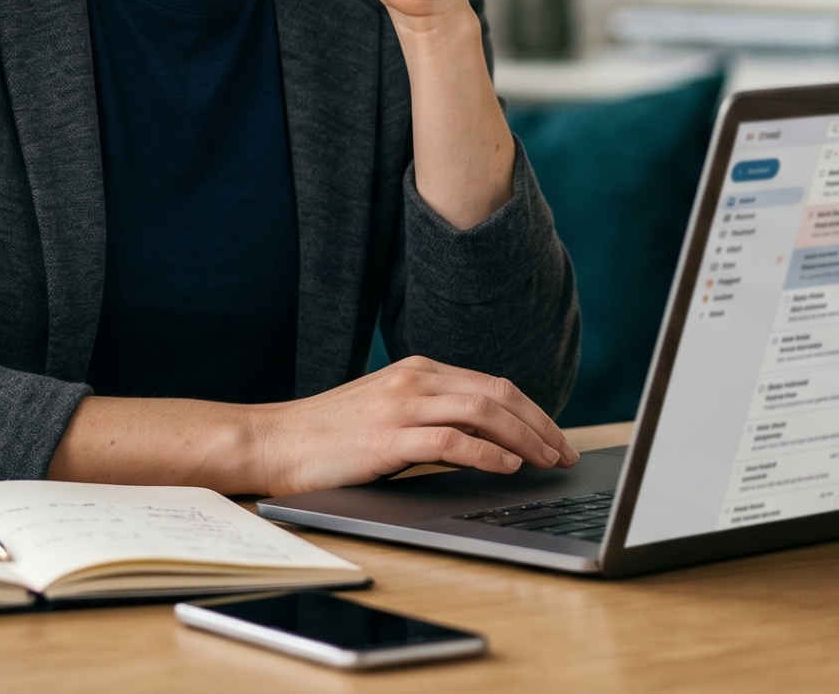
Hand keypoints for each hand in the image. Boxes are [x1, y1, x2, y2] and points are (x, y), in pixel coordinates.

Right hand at [249, 357, 578, 494]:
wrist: (274, 441)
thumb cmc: (329, 434)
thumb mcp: (390, 413)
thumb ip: (434, 417)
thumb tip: (488, 442)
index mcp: (419, 370)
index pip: (493, 385)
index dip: (533, 411)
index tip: (556, 436)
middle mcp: (416, 379)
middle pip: (498, 394)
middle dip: (540, 424)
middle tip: (564, 453)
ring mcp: (402, 405)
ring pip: (483, 412)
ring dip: (524, 438)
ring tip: (546, 461)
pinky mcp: (387, 437)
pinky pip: (451, 441)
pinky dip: (487, 454)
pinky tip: (506, 467)